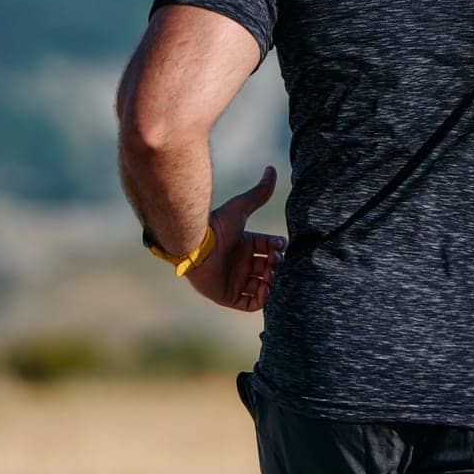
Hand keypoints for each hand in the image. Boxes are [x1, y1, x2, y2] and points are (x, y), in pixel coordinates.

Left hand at [185, 166, 286, 311]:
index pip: (269, 248)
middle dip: (277, 266)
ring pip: (262, 286)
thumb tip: (272, 169)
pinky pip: (250, 303)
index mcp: (245, 244)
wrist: (194, 245)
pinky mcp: (228, 296)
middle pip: (268, 268)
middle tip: (276, 262)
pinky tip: (266, 288)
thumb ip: (259, 192)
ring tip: (271, 276)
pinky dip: (262, 299)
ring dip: (272, 283)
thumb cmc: (216, 226)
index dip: (278, 249)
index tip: (280, 247)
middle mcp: (240, 262)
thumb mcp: (241, 207)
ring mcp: (235, 280)